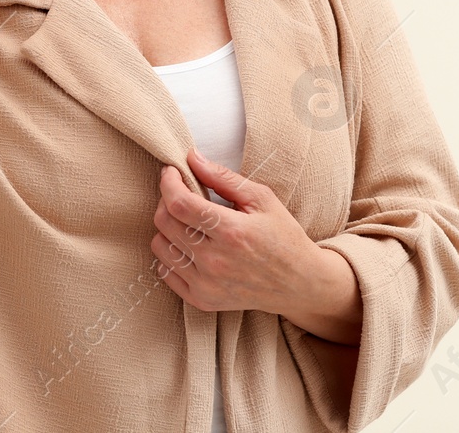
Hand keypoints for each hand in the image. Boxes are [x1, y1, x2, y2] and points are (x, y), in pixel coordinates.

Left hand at [149, 148, 362, 343]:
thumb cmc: (283, 236)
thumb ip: (224, 177)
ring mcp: (206, 284)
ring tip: (186, 220)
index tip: (171, 171)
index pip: (179, 203)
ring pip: (159, 246)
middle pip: (164, 222)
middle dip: (166, 199)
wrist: (299, 284)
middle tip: (181, 192)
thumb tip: (192, 158)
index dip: (168, 182)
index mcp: (231, 231)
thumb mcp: (262, 199)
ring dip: (167, 226)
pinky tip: (187, 244)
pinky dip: (170, 254)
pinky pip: (165, 271)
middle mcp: (215, 261)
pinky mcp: (201, 300)